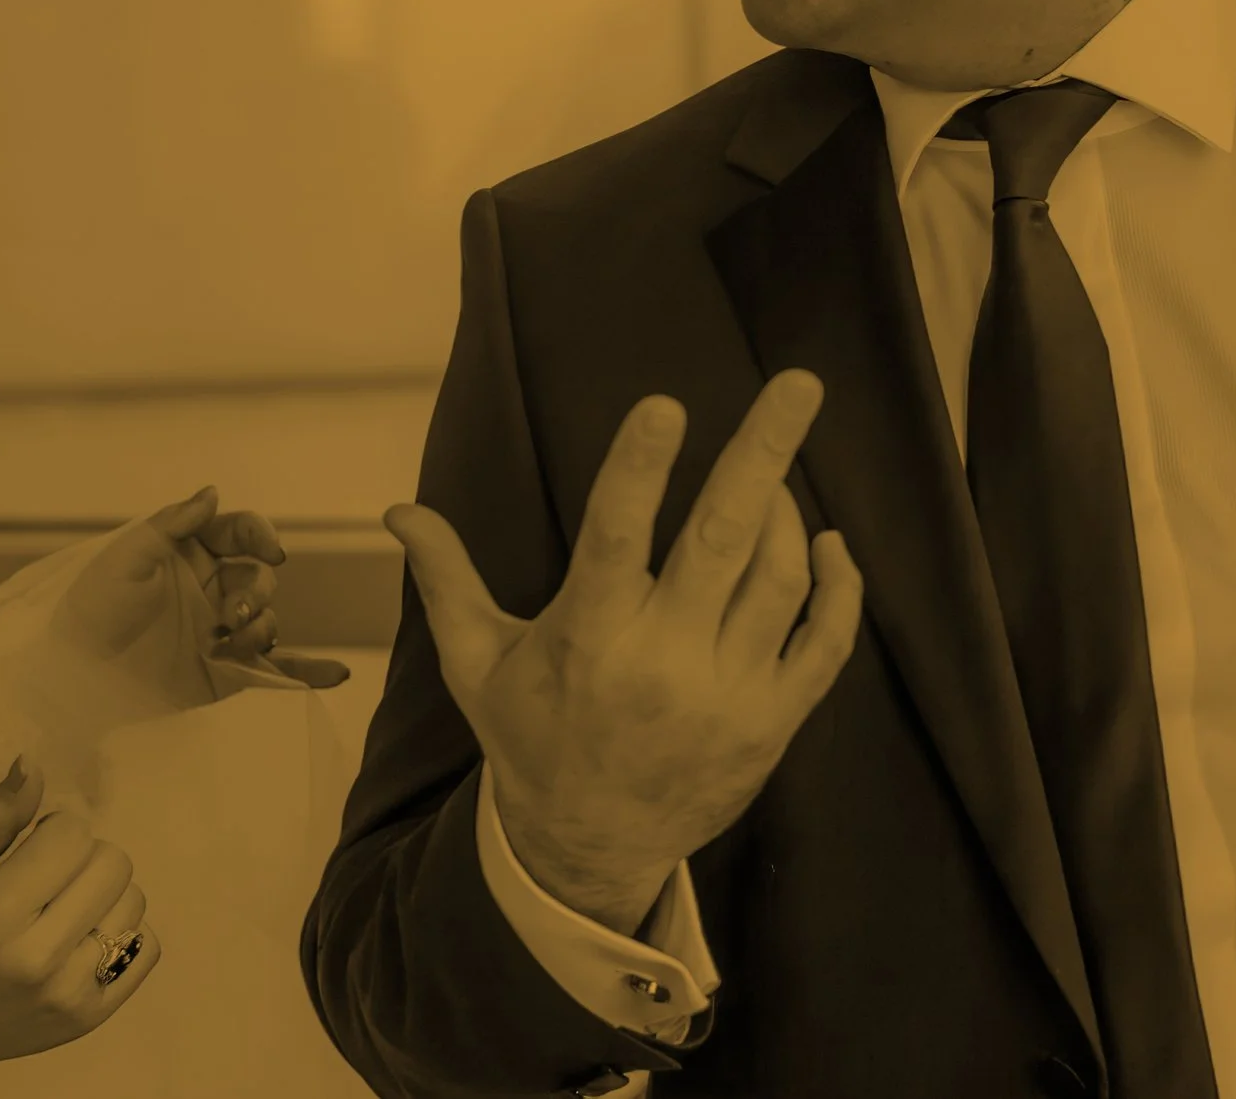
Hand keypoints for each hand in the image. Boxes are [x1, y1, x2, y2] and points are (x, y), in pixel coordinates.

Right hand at [0, 756, 161, 1076]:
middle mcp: (37, 958)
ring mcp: (71, 993)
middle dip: (80, 857)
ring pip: (133, 901)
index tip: (25, 851)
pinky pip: (147, 946)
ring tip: (59, 911)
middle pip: (112, 863)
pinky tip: (80, 938)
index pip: (71, 834)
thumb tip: (33, 765)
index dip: (51, 829)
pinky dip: (121, 933)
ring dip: (101, 894)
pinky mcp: (93, 1015)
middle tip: (43, 881)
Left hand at [59, 488, 348, 689]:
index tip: (270, 550)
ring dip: (263, 628)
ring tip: (236, 646)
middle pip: (260, 576)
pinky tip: (338, 673)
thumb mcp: (126, 558)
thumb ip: (172, 525)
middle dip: (255, 593)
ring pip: (268, 619)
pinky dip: (308, 671)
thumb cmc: (93, 609)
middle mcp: (210, 588)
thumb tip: (214, 492)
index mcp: (189, 553)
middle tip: (232, 617)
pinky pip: (276, 669)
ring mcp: (220, 631)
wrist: (76, 674)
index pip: (239, 531)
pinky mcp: (226, 671)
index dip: (259, 535)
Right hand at [386, 369, 862, 933]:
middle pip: (724, 541)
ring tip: (775, 476)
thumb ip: (446, 579)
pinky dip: (837, 588)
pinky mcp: (772, 723)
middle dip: (763, 455)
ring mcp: (727, 695)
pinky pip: (824, 645)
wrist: (587, 850)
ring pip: (778, 582)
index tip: (665, 405)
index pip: (615, 537)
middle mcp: (663, 662)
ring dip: (787, 514)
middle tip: (798, 384)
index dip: (639, 468)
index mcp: (588, 638)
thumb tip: (397, 510)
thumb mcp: (477, 663)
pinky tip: (830, 544)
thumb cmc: (531, 738)